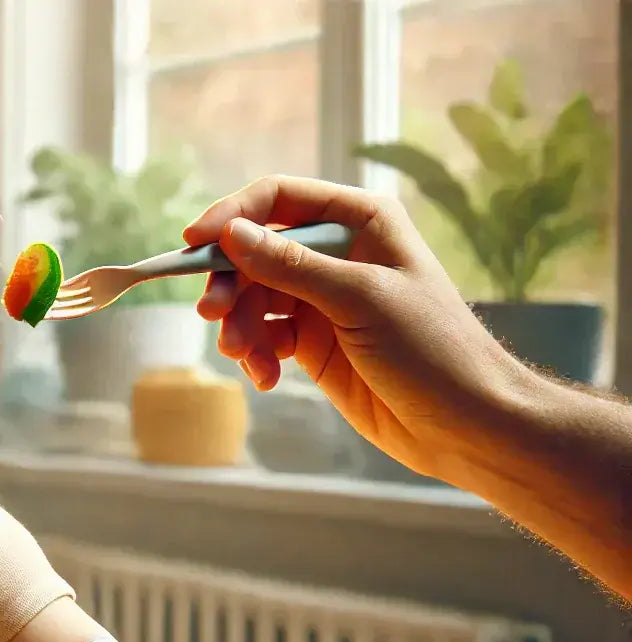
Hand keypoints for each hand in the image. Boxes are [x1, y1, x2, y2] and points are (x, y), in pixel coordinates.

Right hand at [184, 174, 533, 482]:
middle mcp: (338, 253)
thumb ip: (292, 266)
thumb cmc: (433, 350)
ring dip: (240, 326)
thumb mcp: (361, 299)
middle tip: (213, 317)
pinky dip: (255, 355)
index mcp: (361, 222)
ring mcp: (323, 299)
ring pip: (253, 298)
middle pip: (254, 251)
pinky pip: (264, 336)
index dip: (232, 216)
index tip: (193, 243)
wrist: (466, 424)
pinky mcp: (314, 343)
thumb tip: (231, 234)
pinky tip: (266, 377)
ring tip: (245, 358)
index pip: (278, 199)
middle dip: (230, 283)